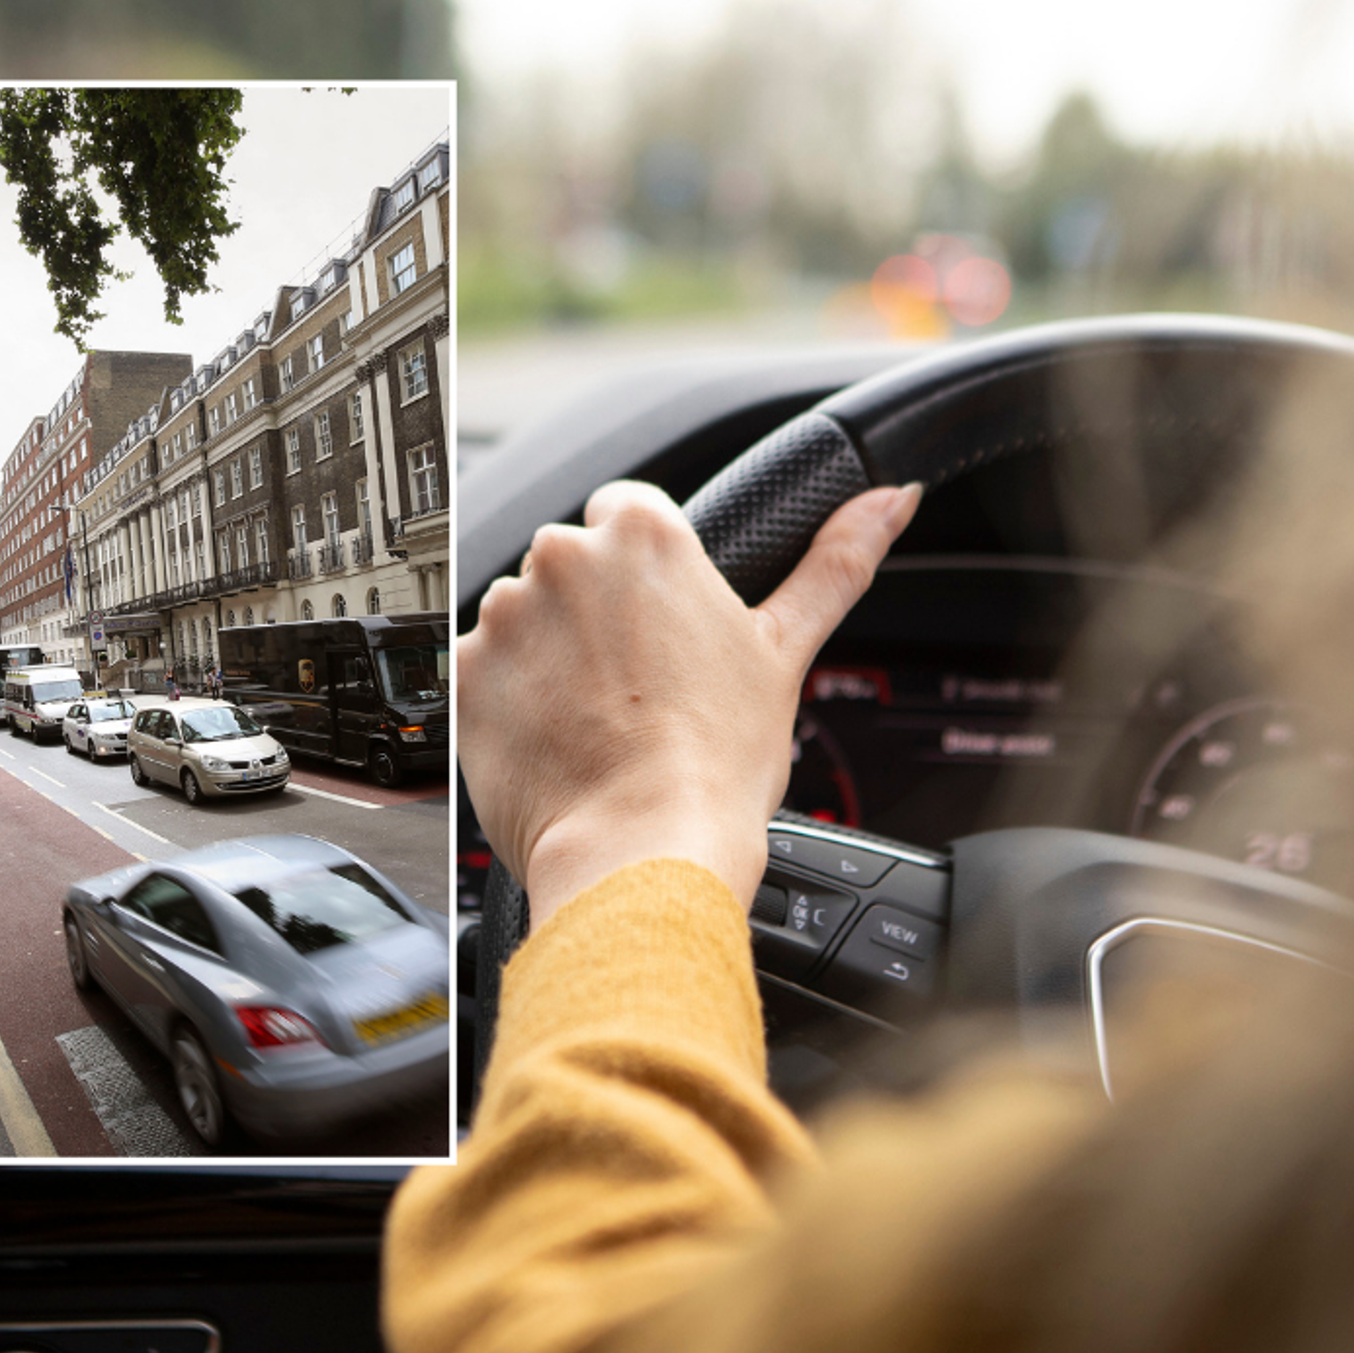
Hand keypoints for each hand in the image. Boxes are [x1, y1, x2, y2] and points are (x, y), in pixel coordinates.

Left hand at [458, 479, 922, 927]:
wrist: (642, 852)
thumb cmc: (716, 762)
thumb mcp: (786, 651)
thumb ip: (836, 562)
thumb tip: (891, 500)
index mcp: (644, 536)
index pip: (628, 512)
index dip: (646, 573)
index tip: (658, 626)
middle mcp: (564, 559)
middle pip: (573, 565)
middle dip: (595, 614)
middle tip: (634, 686)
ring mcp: (505, 615)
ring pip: (524, 617)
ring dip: (548, 656)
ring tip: (594, 720)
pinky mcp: (462, 672)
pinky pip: (482, 670)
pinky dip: (507, 700)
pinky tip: (552, 739)